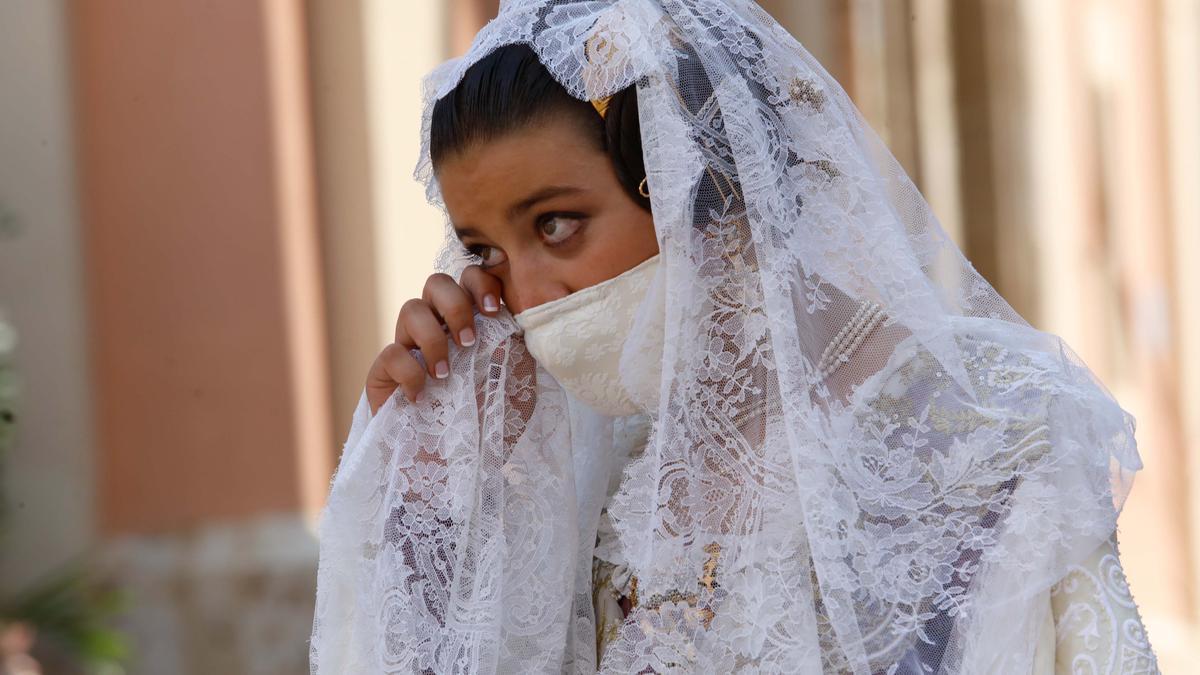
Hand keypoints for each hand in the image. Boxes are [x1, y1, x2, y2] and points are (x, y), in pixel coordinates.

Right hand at [365, 265, 502, 414]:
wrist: (460, 465)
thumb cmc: (490, 420)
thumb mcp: (516, 384)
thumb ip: (515, 350)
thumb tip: (512, 320)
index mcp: (470, 321)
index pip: (470, 279)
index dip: (480, 283)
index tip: (493, 311)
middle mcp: (438, 326)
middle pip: (435, 283)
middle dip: (454, 305)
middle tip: (469, 341)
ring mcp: (409, 347)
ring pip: (410, 310)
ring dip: (433, 338)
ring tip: (446, 374)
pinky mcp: (384, 374)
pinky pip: (390, 354)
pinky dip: (409, 373)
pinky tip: (422, 397)